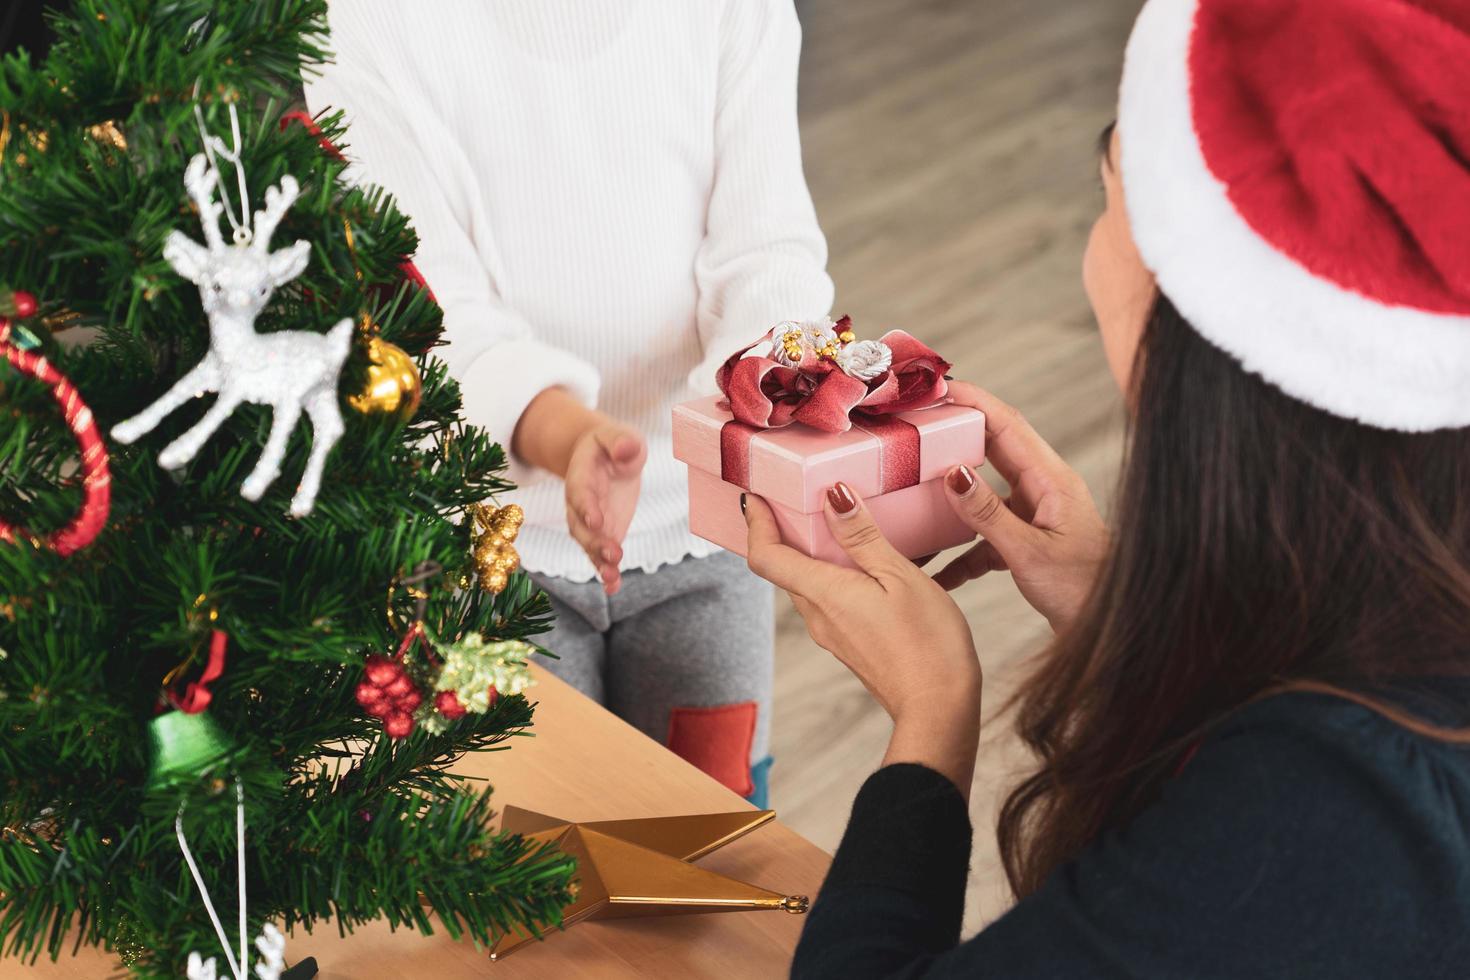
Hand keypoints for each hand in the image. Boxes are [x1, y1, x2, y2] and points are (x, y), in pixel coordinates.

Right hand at [565, 421, 646, 593]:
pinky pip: (601, 555)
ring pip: (590, 545)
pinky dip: (607, 572)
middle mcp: (580, 504)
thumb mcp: (617, 436)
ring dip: (600, 562)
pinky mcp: (604, 534)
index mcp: (581, 476)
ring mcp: (590, 522)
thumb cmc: (611, 444)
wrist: (602, 457)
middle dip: (595, 542)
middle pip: (582, 526)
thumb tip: (625, 449)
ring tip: (612, 578)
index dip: (587, 507)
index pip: (581, 493)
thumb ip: (621, 441)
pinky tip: (613, 587)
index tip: (596, 520)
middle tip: (612, 555)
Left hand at [744, 486, 981, 794]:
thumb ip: (863, 536)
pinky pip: (831, 598)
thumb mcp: (900, 576)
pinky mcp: (850, 641)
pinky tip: (868, 559)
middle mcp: (818, 615)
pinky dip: (837, 571)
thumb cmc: (927, 644)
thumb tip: (833, 497)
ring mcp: (832, 632)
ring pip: (809, 582)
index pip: (766, 556)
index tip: (756, 494)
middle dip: (784, 530)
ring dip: (813, 550)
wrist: (939, 709)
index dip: (756, 522)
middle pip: (784, 567)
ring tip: (838, 519)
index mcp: (823, 594)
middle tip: (796, 495)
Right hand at [935, 382, 1108, 632]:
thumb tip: (952, 473)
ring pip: (983, 490)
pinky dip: (959, 550)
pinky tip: (936, 570)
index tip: (936, 388)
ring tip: (912, 482)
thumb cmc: (1084, 590)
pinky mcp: (1025, 541)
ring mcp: (1033, 514)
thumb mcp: (1029, 552)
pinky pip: (983, 535)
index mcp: (1051, 479)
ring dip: (950, 491)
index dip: (972, 400)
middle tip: (915, 424)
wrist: (1111, 625)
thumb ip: (988, 513)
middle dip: (954, 433)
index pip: (1007, 423)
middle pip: (992, 447)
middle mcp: (1042, 489)